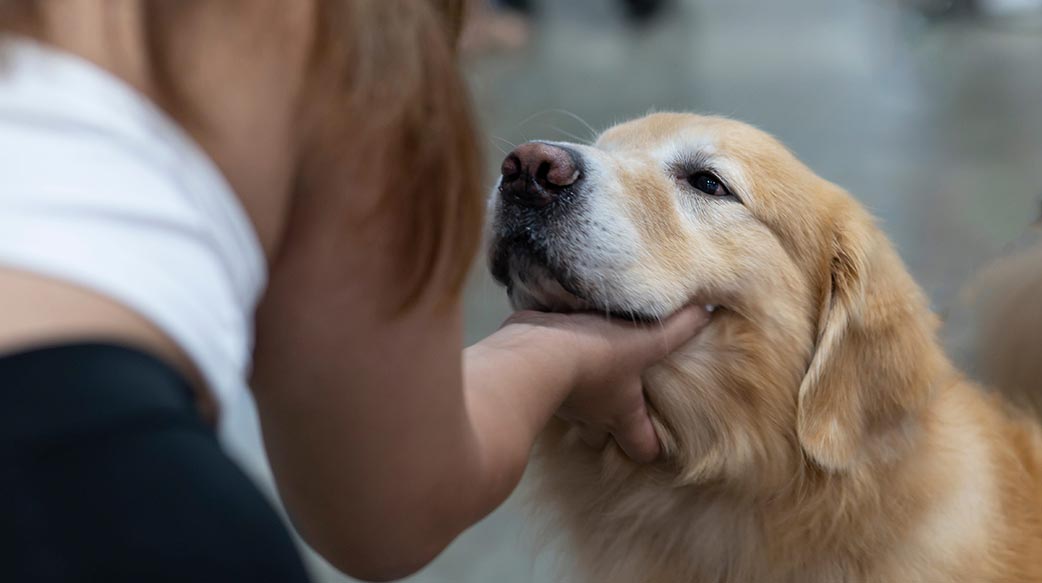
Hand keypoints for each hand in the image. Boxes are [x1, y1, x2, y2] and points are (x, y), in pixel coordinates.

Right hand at [486, 305, 710, 462]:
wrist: (534, 353)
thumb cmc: (596, 356)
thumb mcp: (646, 341)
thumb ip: (679, 328)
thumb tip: (708, 311)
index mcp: (621, 414)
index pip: (642, 448)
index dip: (652, 446)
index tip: (660, 438)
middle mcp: (590, 416)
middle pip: (601, 436)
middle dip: (608, 424)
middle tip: (616, 399)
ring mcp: (559, 403)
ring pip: (572, 410)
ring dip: (578, 394)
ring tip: (587, 367)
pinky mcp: (532, 380)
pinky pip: (543, 378)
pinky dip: (550, 366)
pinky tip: (557, 344)